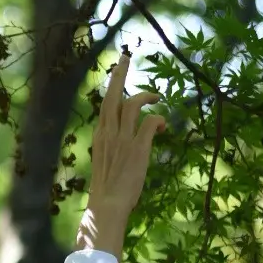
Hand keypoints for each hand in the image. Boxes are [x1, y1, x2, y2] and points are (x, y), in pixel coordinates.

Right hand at [85, 48, 165, 224]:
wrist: (107, 205)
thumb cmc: (107, 188)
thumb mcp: (105, 161)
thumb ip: (114, 145)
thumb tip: (127, 139)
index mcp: (99, 135)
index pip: (104, 104)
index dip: (112, 86)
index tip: (117, 72)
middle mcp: (109, 133)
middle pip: (112, 95)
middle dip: (120, 74)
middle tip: (126, 56)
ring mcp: (123, 139)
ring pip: (132, 104)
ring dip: (146, 95)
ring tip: (157, 95)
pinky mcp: (138, 148)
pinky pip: (150, 122)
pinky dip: (158, 119)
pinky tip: (163, 126)